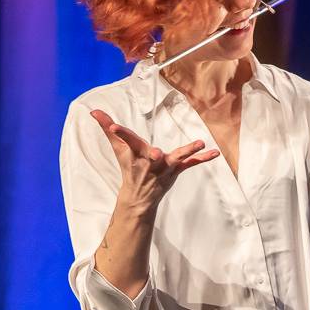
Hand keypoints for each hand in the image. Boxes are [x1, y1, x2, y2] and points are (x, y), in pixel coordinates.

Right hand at [90, 109, 217, 212]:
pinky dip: (202, 159)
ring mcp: (164, 168)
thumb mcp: (118, 149)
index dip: (120, 134)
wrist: (139, 198)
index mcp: (135, 156)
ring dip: (188, 151)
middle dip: (153, 157)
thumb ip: (108, 129)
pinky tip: (216, 153)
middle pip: (152, 157)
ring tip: (200, 143)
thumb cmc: (129, 168)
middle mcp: (149, 163)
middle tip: (157, 154)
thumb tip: (93, 111)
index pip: (126, 142)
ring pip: (176, 159)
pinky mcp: (176, 171)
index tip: (113, 127)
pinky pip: (191, 164)